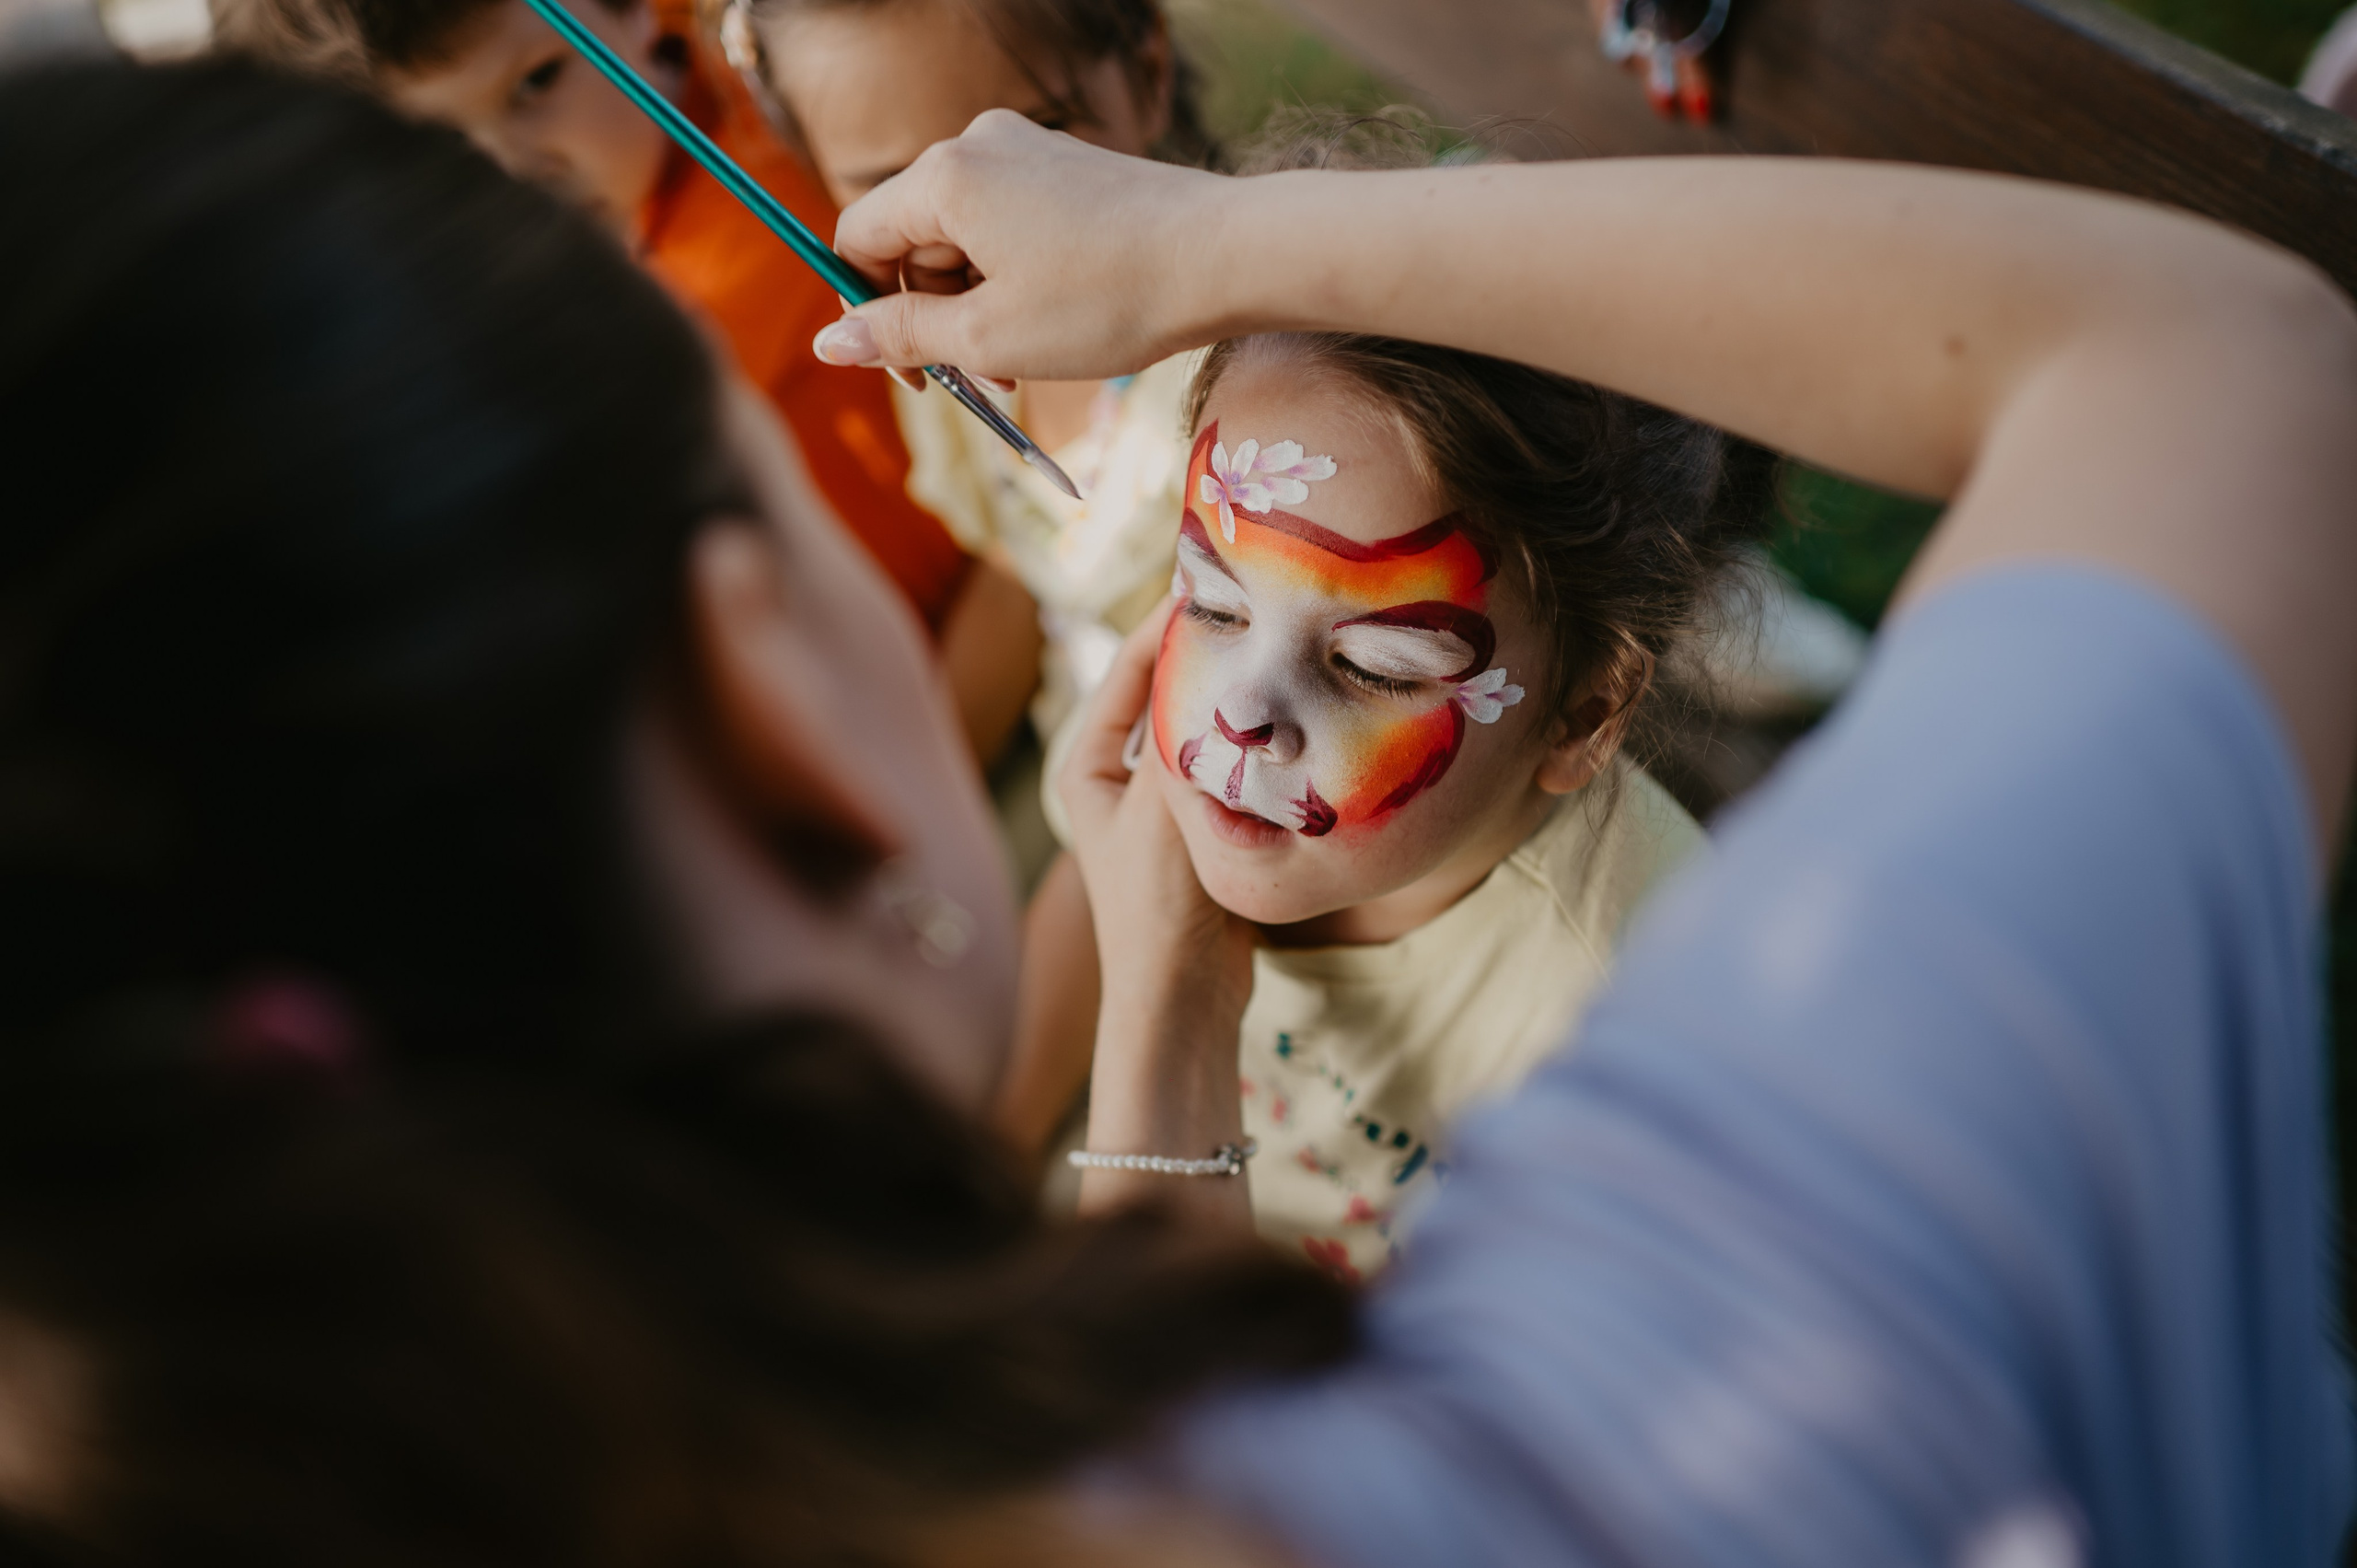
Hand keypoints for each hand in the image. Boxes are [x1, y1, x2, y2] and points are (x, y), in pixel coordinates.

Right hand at [826, 112, 1230, 381]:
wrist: (1225, 257)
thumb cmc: (1108, 299)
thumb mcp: (990, 336)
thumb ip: (901, 336)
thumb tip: (828, 343)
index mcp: (943, 177)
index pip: (858, 238)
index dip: (864, 312)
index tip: (905, 372)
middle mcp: (979, 146)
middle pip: (913, 240)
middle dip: (932, 317)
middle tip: (974, 383)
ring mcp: (1028, 152)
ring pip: (965, 240)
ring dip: (976, 308)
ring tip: (1020, 367)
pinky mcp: (1068, 170)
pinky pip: (1011, 227)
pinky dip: (1014, 282)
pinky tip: (1052, 329)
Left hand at [1057, 601, 1256, 1223]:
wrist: (1184, 1000)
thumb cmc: (1157, 906)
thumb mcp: (1165, 804)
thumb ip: (1185, 728)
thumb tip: (1208, 649)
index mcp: (1086, 764)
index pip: (1128, 667)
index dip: (1168, 621)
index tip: (1217, 582)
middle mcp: (1118, 778)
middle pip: (1167, 693)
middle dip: (1210, 655)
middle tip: (1260, 608)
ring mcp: (1162, 806)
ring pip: (1205, 729)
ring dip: (1237, 699)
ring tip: (1282, 652)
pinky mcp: (1203, 832)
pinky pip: (1232, 766)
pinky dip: (1257, 744)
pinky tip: (1296, 722)